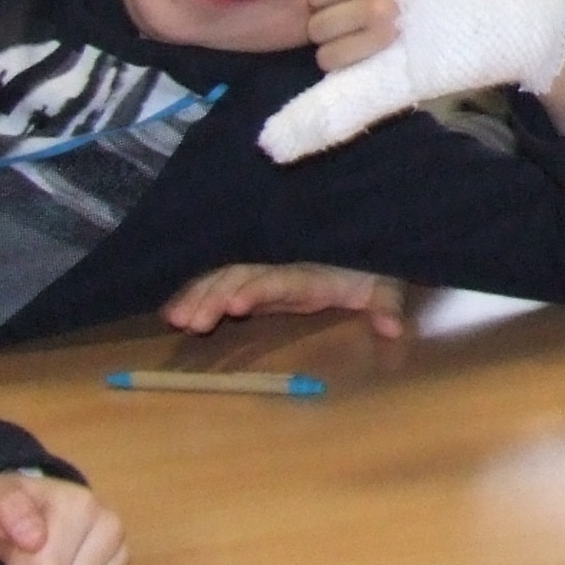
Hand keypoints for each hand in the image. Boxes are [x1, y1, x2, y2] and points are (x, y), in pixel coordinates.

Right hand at [163, 261, 411, 337]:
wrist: (362, 236)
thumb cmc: (371, 266)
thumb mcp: (384, 283)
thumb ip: (387, 304)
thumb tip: (393, 329)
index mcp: (310, 270)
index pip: (279, 278)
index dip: (257, 290)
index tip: (234, 304)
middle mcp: (280, 264)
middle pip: (242, 278)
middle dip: (214, 297)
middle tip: (188, 322)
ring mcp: (263, 267)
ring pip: (224, 277)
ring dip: (199, 295)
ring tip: (174, 318)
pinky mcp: (254, 275)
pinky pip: (220, 280)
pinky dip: (196, 291)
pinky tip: (170, 307)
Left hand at [301, 0, 478, 69]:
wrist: (523, 29)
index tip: (358, 1)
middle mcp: (380, 8)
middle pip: (317, 27)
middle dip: (335, 30)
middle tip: (364, 29)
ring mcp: (388, 47)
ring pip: (328, 58)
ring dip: (343, 58)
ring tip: (371, 51)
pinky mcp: (398, 81)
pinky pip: (345, 86)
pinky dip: (345, 85)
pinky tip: (366, 75)